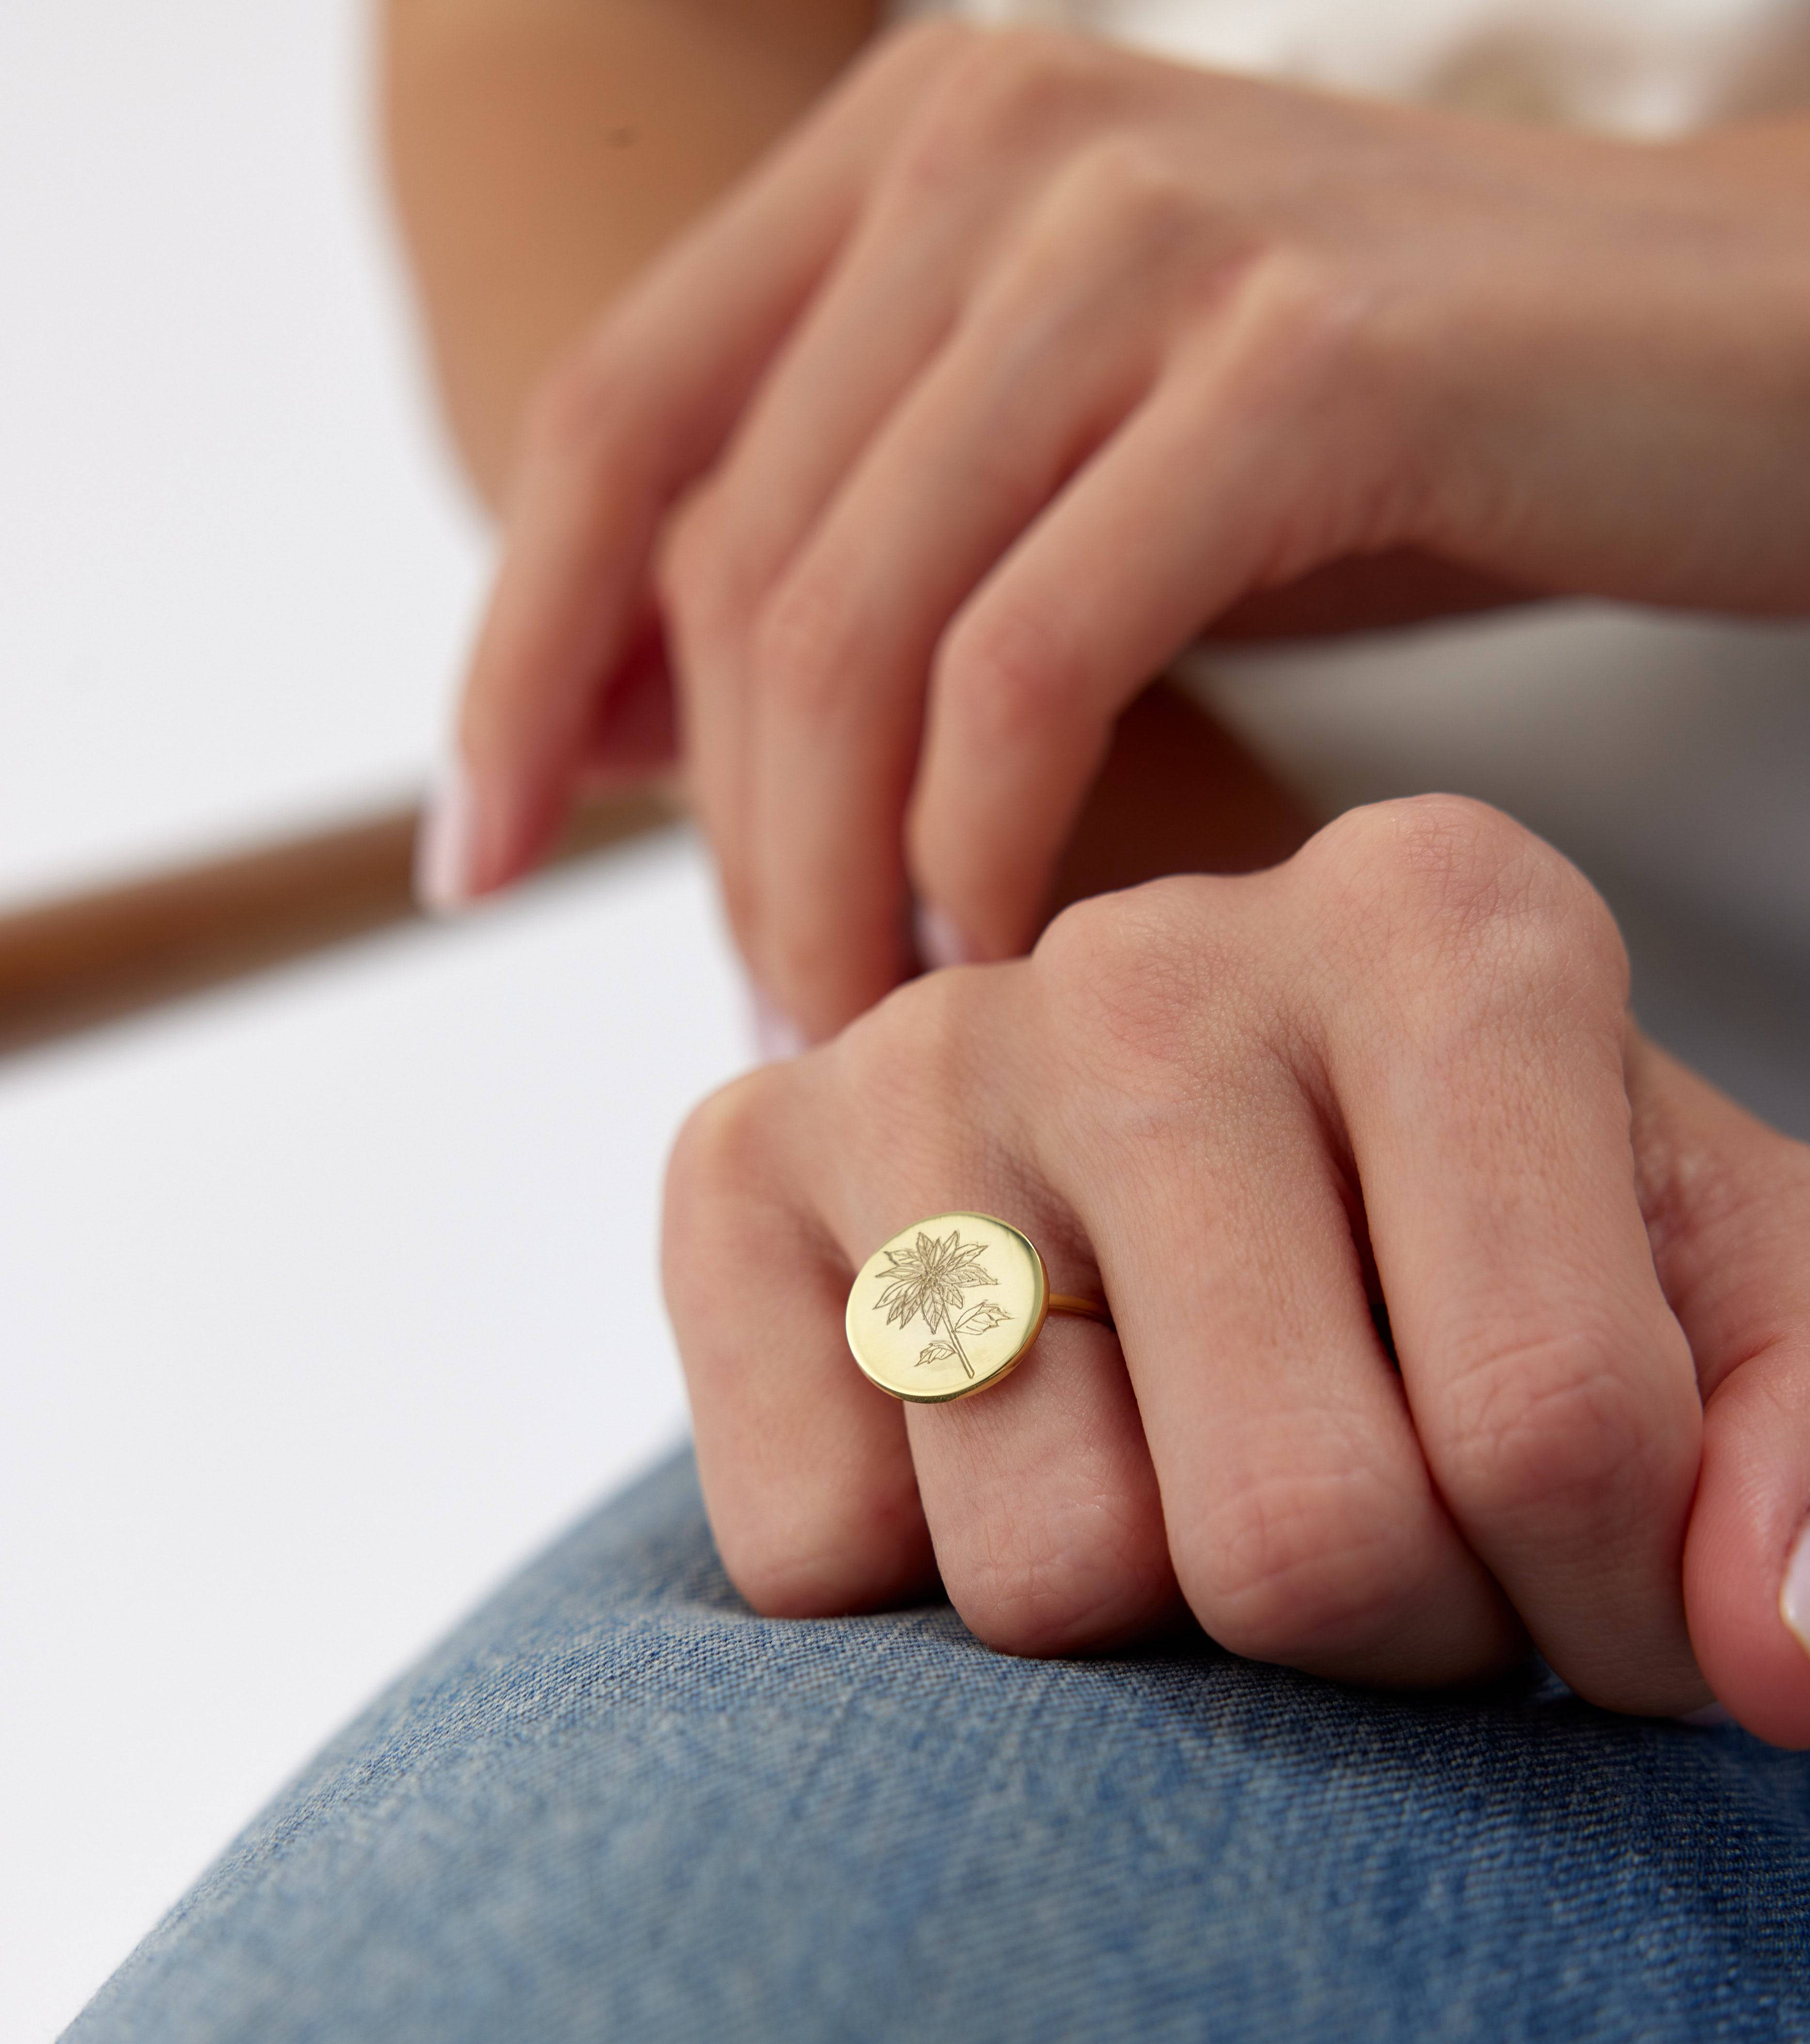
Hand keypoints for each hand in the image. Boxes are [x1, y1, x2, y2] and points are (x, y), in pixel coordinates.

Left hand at [443, 18, 1809, 1035]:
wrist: (1739, 360)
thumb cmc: (1405, 448)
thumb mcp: (1083, 466)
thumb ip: (876, 538)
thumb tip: (646, 719)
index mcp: (919, 140)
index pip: (614, 425)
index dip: (513, 662)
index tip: (472, 865)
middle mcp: (1005, 137)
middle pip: (729, 552)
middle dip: (710, 836)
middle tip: (772, 1023)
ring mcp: (1154, 229)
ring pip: (859, 621)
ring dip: (834, 868)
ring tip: (878, 1022)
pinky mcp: (1305, 363)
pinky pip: (1035, 655)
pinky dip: (986, 835)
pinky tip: (1006, 942)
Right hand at [664, 798, 1809, 1746]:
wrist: (1196, 1182)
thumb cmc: (1481, 1253)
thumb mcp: (1709, 1318)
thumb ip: (1808, 1462)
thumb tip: (1773, 1658)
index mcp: (1442, 924)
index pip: (1552, 1428)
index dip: (1601, 1615)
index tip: (1592, 1599)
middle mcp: (1153, 955)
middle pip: (1296, 1536)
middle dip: (1377, 1640)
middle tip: (1386, 1552)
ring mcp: (916, 1054)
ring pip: (1049, 1579)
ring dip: (1152, 1628)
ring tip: (1187, 1484)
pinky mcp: (726, 1170)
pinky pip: (825, 1557)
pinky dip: (925, 1588)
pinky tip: (1006, 1447)